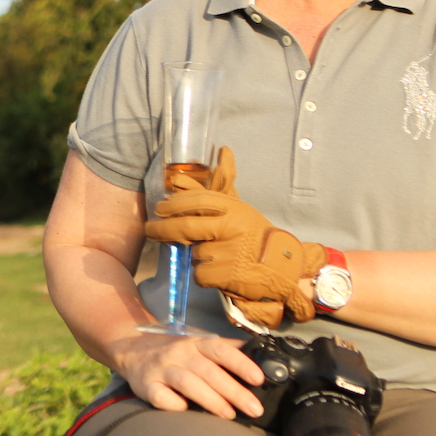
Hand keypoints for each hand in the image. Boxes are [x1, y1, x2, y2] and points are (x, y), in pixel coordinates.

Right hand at [105, 330, 264, 418]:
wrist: (132, 349)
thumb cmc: (175, 352)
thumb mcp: (199, 343)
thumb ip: (227, 350)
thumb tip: (262, 356)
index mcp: (196, 343)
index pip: (220, 349)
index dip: (240, 363)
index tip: (258, 379)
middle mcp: (178, 353)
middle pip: (208, 371)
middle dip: (234, 391)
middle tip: (254, 409)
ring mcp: (161, 369)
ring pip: (187, 383)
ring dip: (211, 400)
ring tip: (229, 414)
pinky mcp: (146, 385)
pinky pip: (161, 397)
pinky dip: (175, 405)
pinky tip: (188, 411)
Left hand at [147, 146, 326, 327]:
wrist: (285, 268)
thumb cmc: (255, 237)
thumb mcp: (240, 211)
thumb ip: (217, 191)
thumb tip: (208, 159)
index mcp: (235, 208)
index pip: (198, 200)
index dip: (175, 204)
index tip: (160, 207)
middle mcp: (232, 227)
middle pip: (187, 226)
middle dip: (162, 229)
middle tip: (151, 230)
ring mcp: (229, 251)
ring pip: (195, 253)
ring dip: (198, 256)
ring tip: (218, 257)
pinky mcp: (227, 275)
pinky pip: (201, 274)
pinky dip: (205, 276)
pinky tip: (221, 273)